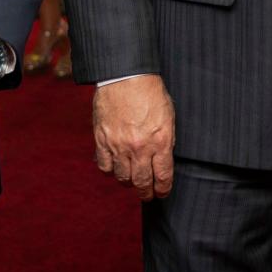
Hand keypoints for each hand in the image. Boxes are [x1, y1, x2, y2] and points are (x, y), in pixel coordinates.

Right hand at [94, 74, 175, 200]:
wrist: (125, 76)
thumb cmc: (150, 92)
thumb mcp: (168, 116)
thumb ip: (166, 140)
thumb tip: (163, 159)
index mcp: (160, 141)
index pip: (163, 176)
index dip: (163, 189)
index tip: (162, 193)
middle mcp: (140, 147)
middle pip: (142, 182)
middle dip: (146, 192)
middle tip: (147, 195)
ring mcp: (119, 145)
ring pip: (122, 178)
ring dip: (128, 182)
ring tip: (132, 181)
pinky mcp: (102, 140)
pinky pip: (104, 166)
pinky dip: (110, 170)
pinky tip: (114, 167)